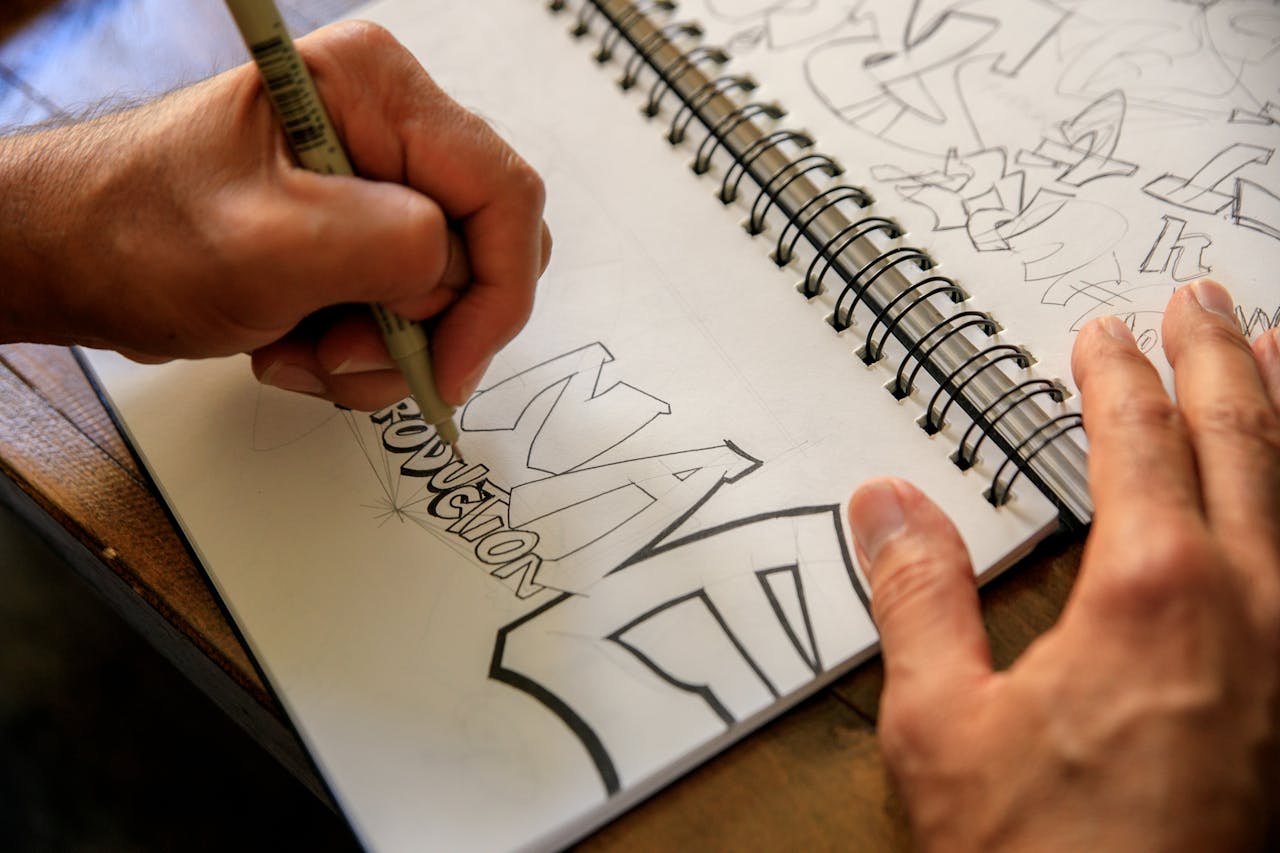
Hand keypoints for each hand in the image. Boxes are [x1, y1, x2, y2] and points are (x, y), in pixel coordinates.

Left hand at [0, 21, 549, 409]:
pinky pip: (409, 312)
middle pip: (482, 251)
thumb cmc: (137, 230)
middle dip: (422, 328)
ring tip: (301, 351)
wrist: (72, 256)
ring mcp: (378, 185)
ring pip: (448, 295)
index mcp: (378, 93)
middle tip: (346, 355)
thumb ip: (389, 247)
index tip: (449, 368)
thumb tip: (456, 279)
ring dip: (381, 349)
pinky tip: (294, 343)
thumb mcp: (267, 242)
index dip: (495, 295)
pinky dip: (361, 352)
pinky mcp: (361, 234)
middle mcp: (391, 130)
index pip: (504, 196)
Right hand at [848, 280, 1279, 850]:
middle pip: (1243, 439)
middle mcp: (1256, 607)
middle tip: (1203, 300)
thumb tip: (888, 505)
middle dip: (1217, 358)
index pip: (1138, 443)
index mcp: (1154, 593)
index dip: (1116, 376)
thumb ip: (918, 599)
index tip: (1102, 335)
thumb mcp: (944, 728)